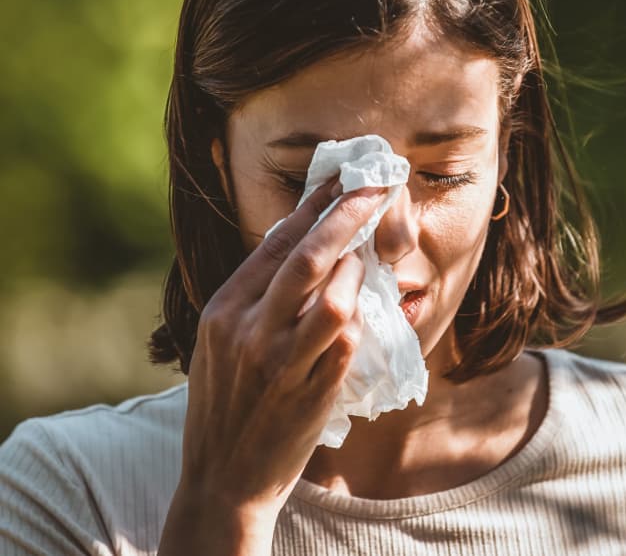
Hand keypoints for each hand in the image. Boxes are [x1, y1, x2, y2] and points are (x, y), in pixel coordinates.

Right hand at [159, 181, 385, 554]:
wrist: (223, 475)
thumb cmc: (224, 398)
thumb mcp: (221, 338)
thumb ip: (254, 293)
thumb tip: (298, 241)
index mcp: (224, 309)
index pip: (275, 242)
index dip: (313, 205)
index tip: (341, 178)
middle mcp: (249, 330)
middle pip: (309, 258)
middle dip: (348, 215)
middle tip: (376, 187)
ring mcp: (281, 363)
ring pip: (335, 299)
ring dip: (358, 269)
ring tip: (366, 256)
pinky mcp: (311, 392)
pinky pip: (348, 341)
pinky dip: (361, 316)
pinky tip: (364, 304)